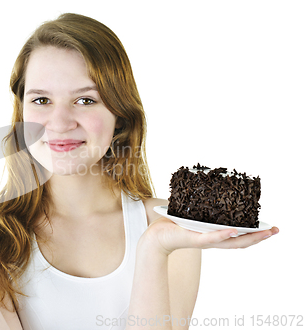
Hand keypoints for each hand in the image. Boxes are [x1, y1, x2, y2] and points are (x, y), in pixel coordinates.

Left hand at [143, 217, 278, 254]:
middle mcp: (212, 240)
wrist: (154, 238)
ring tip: (264, 233)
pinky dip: (222, 235)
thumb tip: (208, 186)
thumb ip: (201, 205)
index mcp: (213, 235)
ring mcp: (204, 240)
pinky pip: (210, 238)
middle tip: (275, 230)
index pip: (239, 237)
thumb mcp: (190, 214)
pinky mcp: (193, 239)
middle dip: (260, 237)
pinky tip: (233, 231)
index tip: (270, 228)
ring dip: (249, 238)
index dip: (255, 234)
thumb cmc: (171, 226)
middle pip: (241, 242)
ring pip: (230, 242)